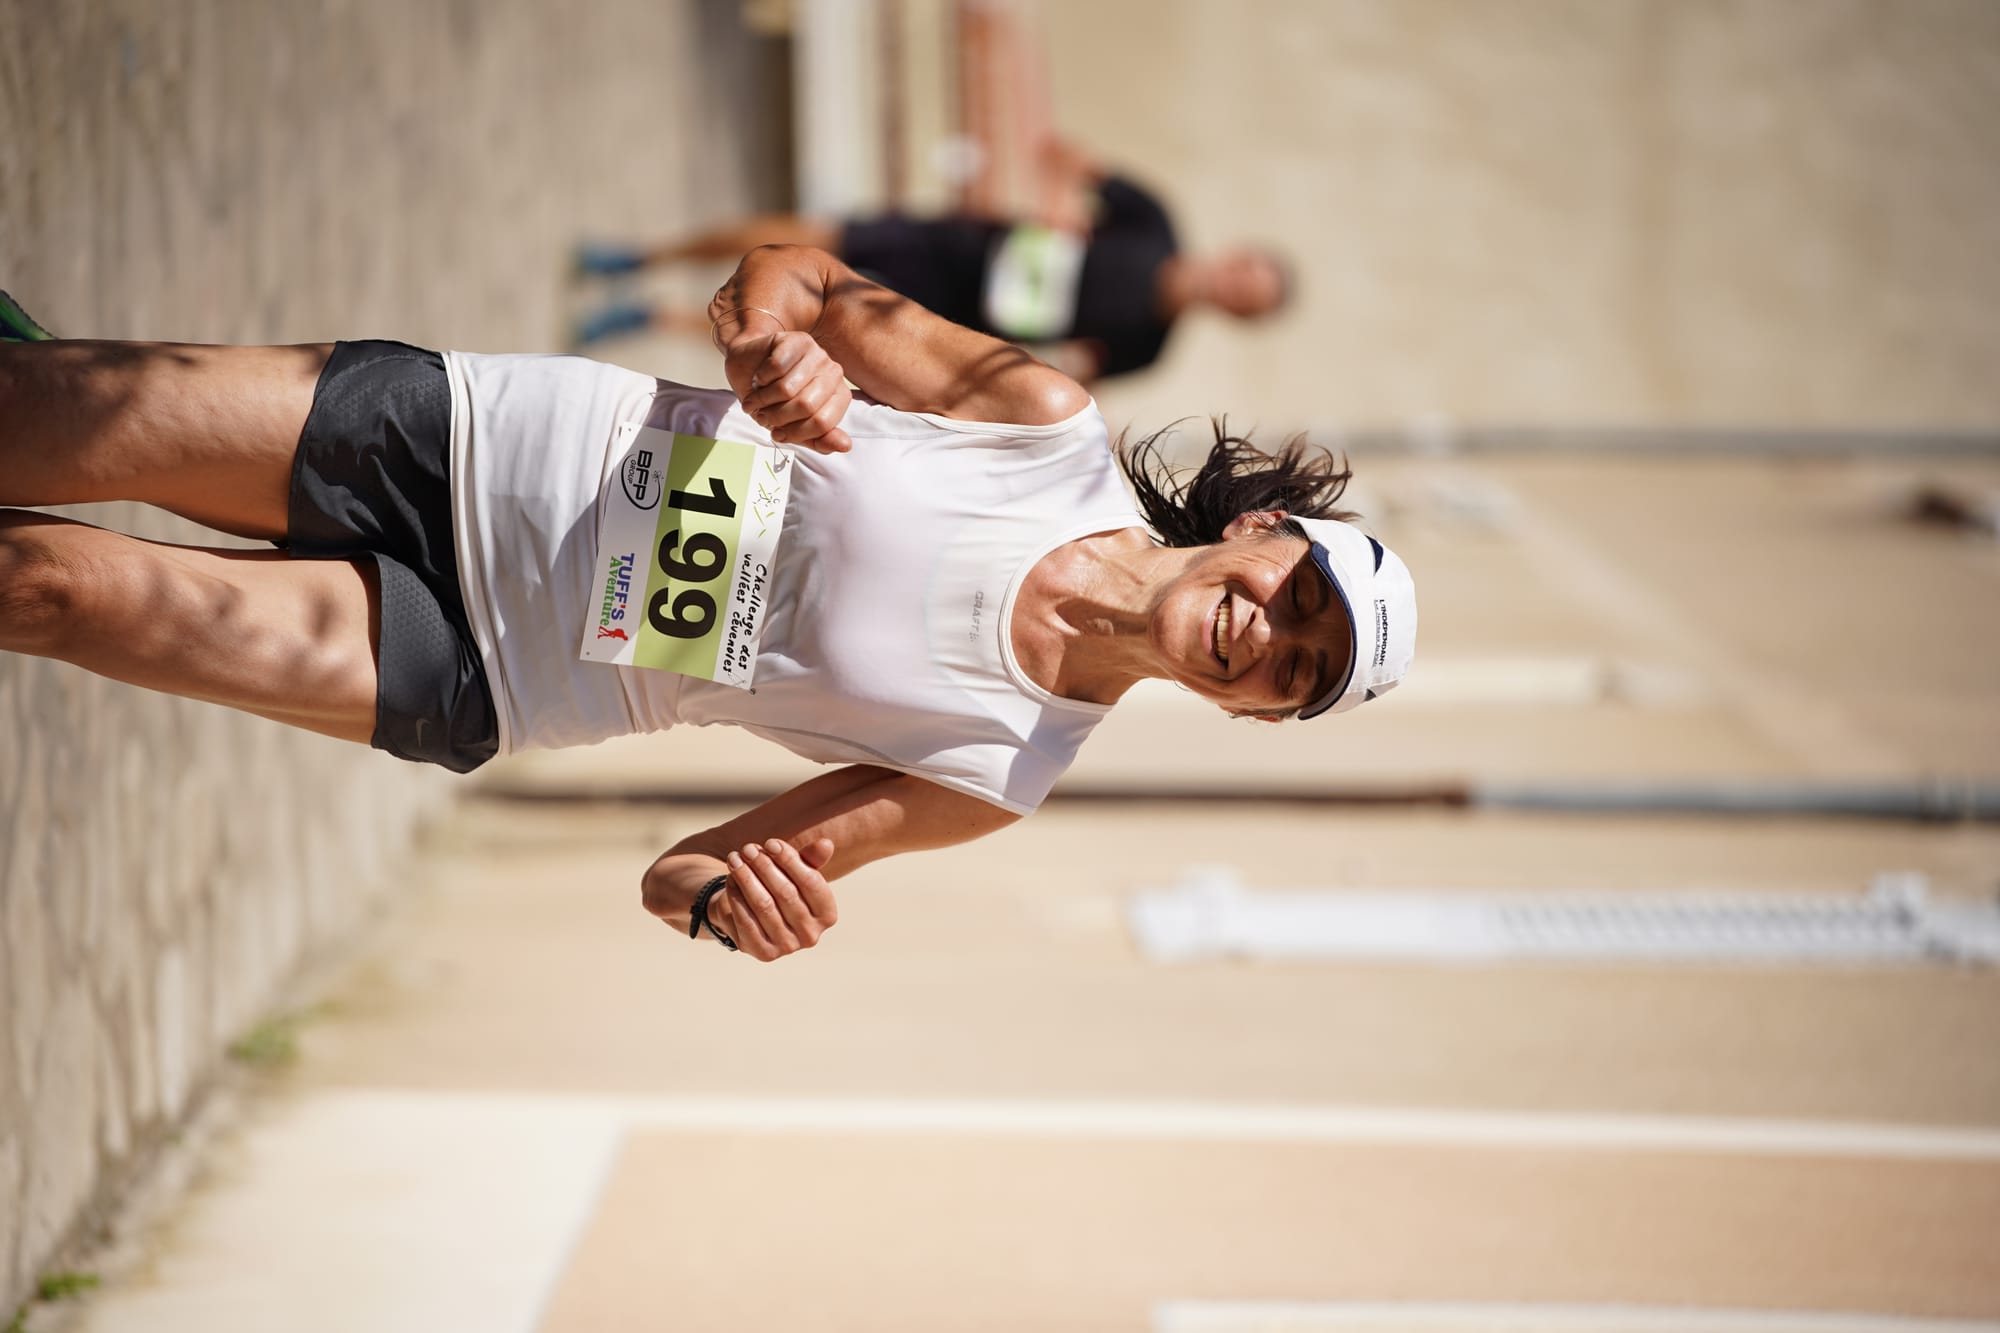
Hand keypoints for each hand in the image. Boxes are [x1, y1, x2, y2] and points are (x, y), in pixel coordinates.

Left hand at [705, 836, 838, 960]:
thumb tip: (825, 844)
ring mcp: (787, 947)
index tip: (771, 843)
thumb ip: (811, 859)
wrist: (755, 915)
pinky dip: (736, 896)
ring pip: (764, 905)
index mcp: (827, 915)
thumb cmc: (781, 887)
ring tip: (734, 858)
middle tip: (748, 849)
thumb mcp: (796, 871)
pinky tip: (730, 878)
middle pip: (786, 893)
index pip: (811, 883)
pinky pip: (746, 920)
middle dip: (765, 867)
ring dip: (746, 878)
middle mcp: (811, 935)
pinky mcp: (763, 953)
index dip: (791, 861)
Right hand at [711, 308, 853, 453]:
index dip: (794, 433)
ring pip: (787, 389)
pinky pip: (775, 368)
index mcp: (839, 396)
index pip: (822, 424)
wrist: (750, 368)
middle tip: (763, 415)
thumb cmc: (773, 399)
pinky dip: (761, 378)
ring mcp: (817, 354)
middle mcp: (834, 373)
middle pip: (805, 407)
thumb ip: (819, 439)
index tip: (778, 433)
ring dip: (764, 399)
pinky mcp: (797, 339)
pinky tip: (761, 378)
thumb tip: (845, 446)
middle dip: (776, 416)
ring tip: (758, 399)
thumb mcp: (794, 427)